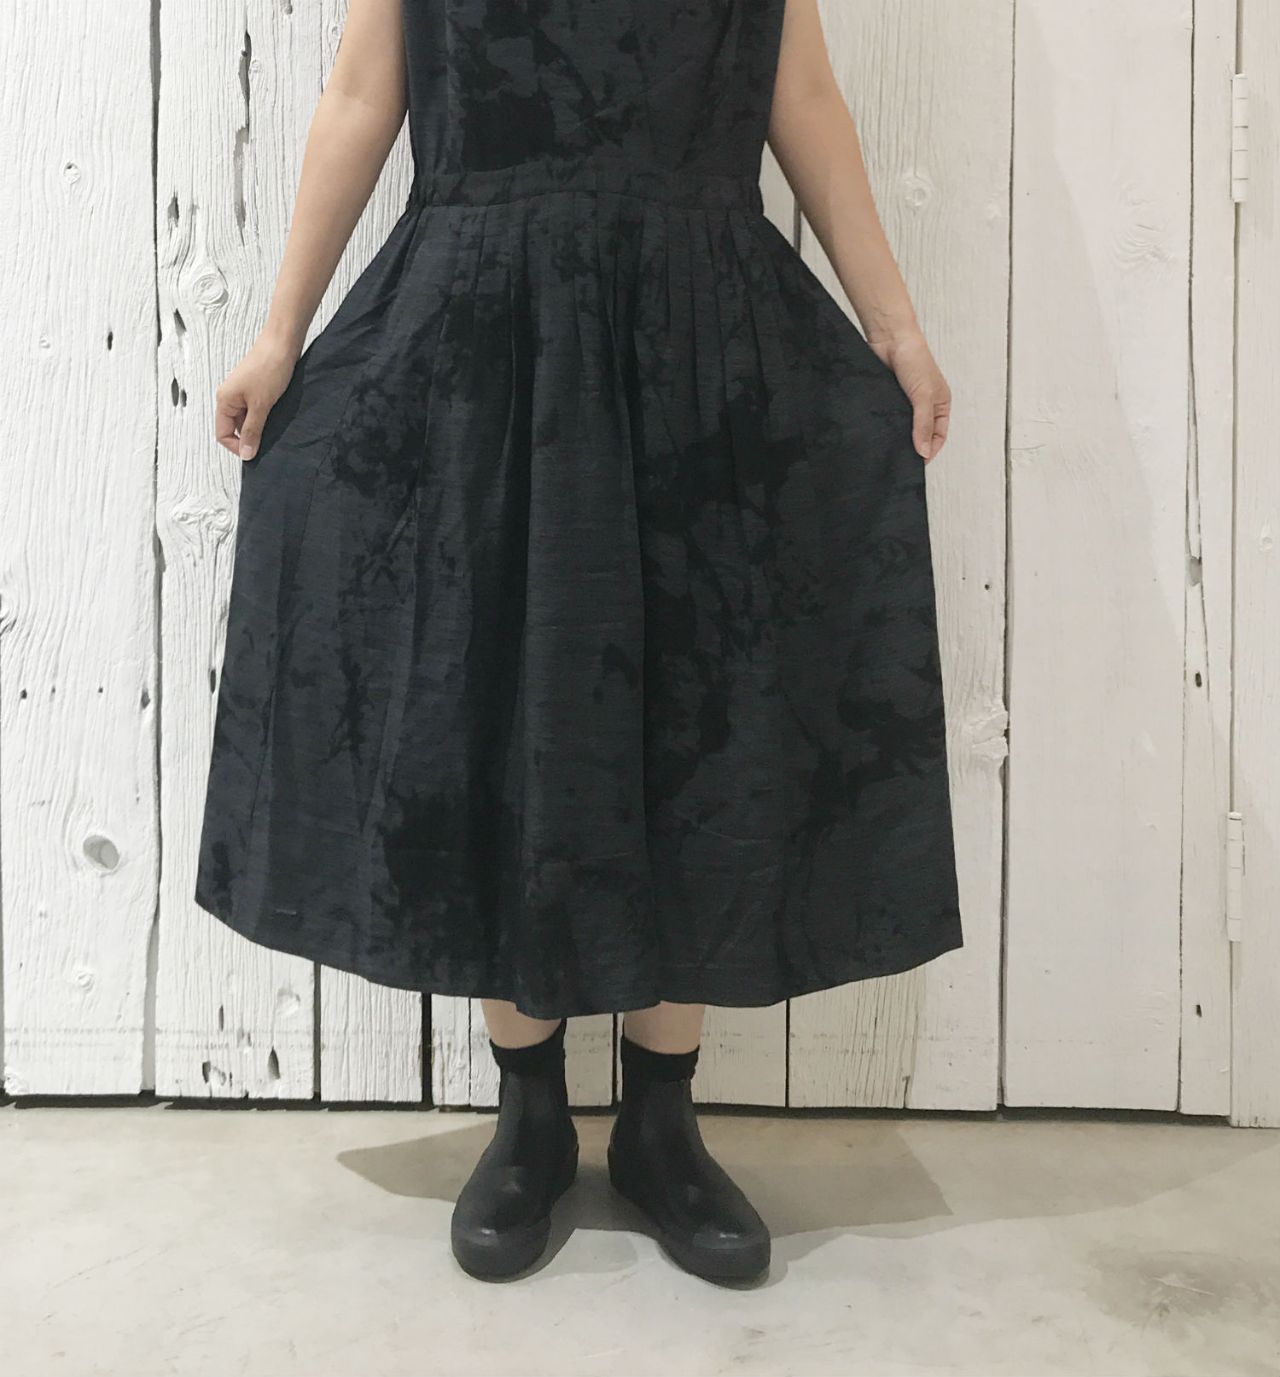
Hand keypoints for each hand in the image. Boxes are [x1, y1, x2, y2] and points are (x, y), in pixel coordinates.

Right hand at [214, 331, 301, 461]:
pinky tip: (276, 417)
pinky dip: (264, 417)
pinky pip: (255, 410)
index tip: (255, 453)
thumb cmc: (269, 369)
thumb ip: (252, 431)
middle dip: (250, 437)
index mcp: (224, 400)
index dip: (237, 446)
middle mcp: (229, 397)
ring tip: (274, 426)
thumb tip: (246, 454)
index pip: (222, 434)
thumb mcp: (261, 405)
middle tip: (269, 442)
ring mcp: (242, 393)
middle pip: (234, 428)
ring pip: (246, 420)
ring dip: (259, 427)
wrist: (282, 343)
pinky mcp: (255, 389)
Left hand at [867, 329, 950, 463]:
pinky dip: (885, 427)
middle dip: (912, 447)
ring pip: (903, 428)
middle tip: (901, 460)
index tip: (917, 463)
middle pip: (920, 434)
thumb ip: (923, 424)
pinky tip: (879, 435)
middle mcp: (924, 406)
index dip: (930, 450)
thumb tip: (922, 452)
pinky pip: (888, 419)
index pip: (938, 436)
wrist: (890, 338)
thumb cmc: (915, 359)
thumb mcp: (924, 396)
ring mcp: (905, 403)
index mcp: (940, 405)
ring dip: (897, 437)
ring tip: (889, 450)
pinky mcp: (888, 400)